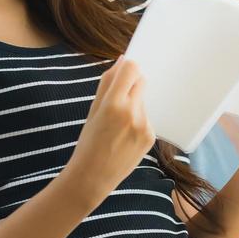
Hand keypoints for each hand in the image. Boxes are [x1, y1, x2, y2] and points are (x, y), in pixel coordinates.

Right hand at [63, 56, 155, 204]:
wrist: (93, 177)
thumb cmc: (88, 143)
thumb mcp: (92, 110)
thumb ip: (107, 83)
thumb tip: (122, 60)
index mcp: (113, 104)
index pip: (131, 69)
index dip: (128, 67)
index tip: (124, 71)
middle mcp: (132, 113)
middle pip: (141, 82)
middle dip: (131, 85)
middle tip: (117, 101)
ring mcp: (144, 126)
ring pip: (143, 102)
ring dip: (134, 106)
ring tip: (117, 127)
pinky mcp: (151, 137)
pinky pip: (147, 118)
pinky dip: (137, 122)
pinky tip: (124, 137)